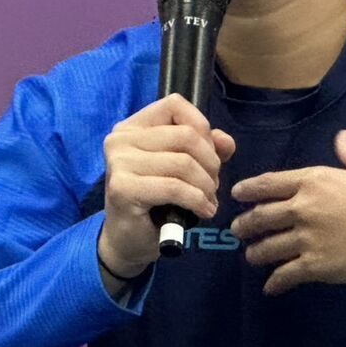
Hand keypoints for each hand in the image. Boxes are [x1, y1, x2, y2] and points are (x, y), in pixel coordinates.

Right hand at [98, 93, 236, 277]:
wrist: (127, 242)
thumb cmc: (156, 202)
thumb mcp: (183, 168)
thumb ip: (205, 148)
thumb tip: (226, 141)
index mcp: (134, 126)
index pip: (175, 104)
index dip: (201, 126)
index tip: (208, 154)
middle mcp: (121, 139)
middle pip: (186, 135)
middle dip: (210, 163)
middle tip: (212, 185)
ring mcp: (119, 162)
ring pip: (183, 163)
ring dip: (206, 186)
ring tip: (208, 201)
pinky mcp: (122, 188)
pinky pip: (175, 187)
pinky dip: (197, 200)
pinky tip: (204, 211)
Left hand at [229, 129, 345, 295]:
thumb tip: (343, 137)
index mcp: (314, 180)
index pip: (269, 183)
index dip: (249, 189)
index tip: (237, 193)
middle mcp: (303, 208)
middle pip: (261, 216)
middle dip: (245, 224)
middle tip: (238, 229)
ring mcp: (306, 239)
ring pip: (268, 248)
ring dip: (256, 253)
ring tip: (252, 256)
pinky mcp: (315, 266)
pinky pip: (286, 275)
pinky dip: (275, 282)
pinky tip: (270, 287)